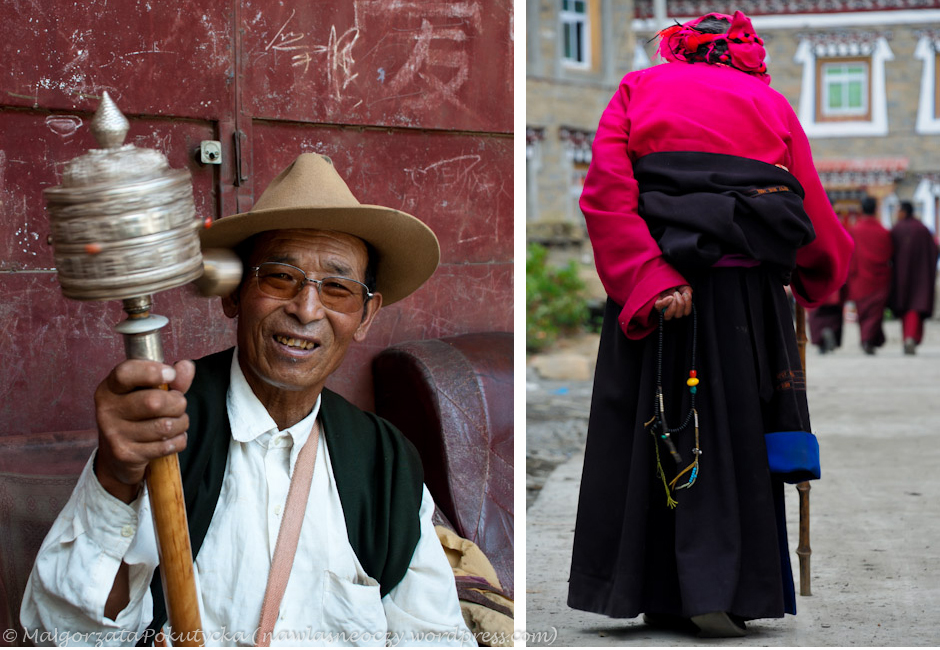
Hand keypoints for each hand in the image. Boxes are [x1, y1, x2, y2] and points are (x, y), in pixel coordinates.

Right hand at [93, 359, 194, 502]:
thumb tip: (186, 367)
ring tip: (176, 422)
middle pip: (154, 402)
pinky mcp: (126, 454)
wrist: (117, 455)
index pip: (125, 374)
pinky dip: (178, 440)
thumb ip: (171, 379)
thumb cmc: (138, 415)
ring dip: (181, 423)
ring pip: (165, 426)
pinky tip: (171, 438)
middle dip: (178, 403)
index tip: (171, 374)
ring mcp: (114, 434)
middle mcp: (108, 410)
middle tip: (178, 405)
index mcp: (110, 388)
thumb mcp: (150, 392)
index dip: (152, 372)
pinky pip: (167, 445)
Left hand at [653, 285, 692, 319]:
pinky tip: (670, 297)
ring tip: (674, 293)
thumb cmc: (676, 287)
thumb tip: (687, 294)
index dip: (687, 304)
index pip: (686, 313)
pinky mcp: (657, 306)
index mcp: (681, 310)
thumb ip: (688, 291)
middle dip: (680, 303)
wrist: (666, 283)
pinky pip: (659, 307)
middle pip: (678, 315)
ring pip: (668, 316)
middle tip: (677, 293)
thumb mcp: (684, 288)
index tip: (685, 294)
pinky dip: (665, 302)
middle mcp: (672, 314)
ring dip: (673, 303)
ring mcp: (663, 311)